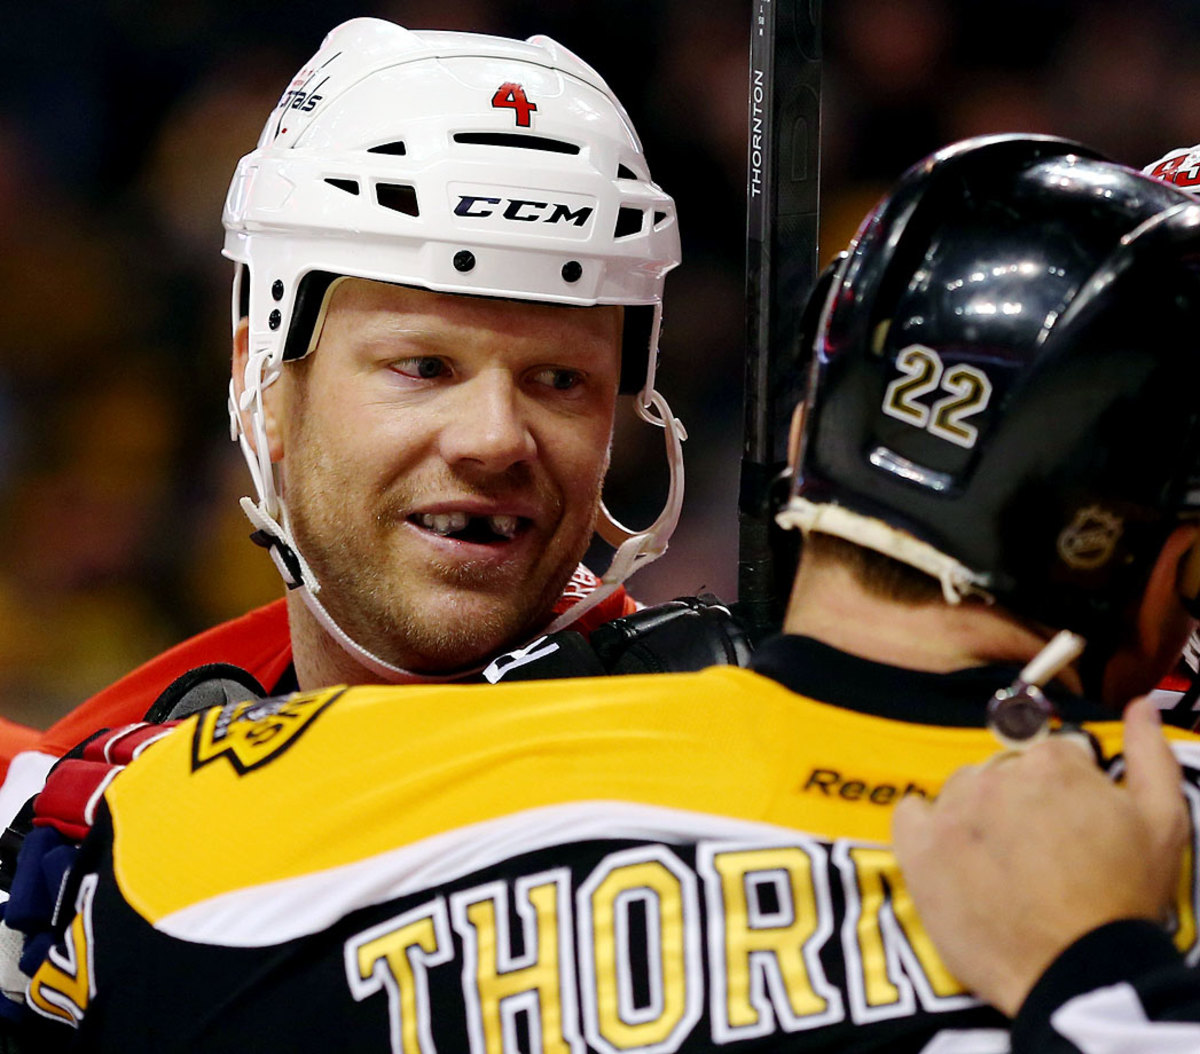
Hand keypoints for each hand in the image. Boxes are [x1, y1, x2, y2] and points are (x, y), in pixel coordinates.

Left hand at [891, 696, 1188, 1016]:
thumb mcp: (1161, 823)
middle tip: (1041, 852)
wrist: (1077, 972)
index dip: (1065, 791)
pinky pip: (910, 813)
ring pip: (961, 792)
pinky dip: (926, 827)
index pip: (1049, 754)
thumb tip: (1137, 705)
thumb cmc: (1122, 901)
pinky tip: (952, 855)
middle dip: (1021, 802)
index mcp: (1050, 763)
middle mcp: (995, 777)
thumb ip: (1148, 755)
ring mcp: (952, 811)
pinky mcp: (919, 848)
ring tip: (1005, 864)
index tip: (1072, 824)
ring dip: (977, 815)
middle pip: (1003, 772)